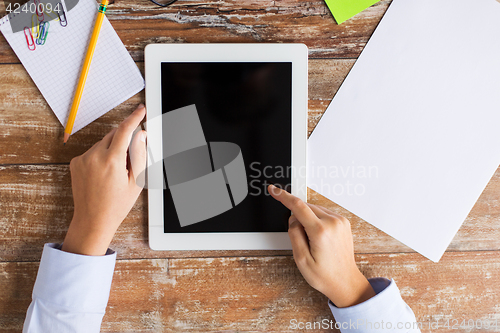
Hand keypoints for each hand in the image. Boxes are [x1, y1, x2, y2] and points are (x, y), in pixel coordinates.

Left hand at [61, 104, 146, 255]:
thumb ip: (140, 154)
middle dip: (124, 140)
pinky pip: (93, 151)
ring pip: (103, 142)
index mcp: (112, 161)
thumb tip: (141, 135)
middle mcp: (94, 156)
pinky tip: (104, 173)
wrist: (92, 220)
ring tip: (115, 172)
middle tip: (130, 159)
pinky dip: (101, 156)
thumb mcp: (136, 181)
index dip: (135, 118)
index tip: (141, 110)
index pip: (125, 130)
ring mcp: (82, 159)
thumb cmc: (117, 204)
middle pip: (113, 135)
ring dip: (112, 149)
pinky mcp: (75, 163)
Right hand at [268, 185, 375, 307]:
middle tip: (303, 241)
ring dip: (308, 221)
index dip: (284, 197)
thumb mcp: (301, 259)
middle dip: (298, 219)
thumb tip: (293, 218)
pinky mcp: (343, 222)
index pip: (298, 207)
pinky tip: (319, 238)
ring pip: (314, 210)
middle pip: (306, 208)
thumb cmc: (325, 275)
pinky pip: (323, 213)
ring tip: (314, 243)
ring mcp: (340, 221)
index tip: (274, 190)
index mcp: (321, 231)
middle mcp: (333, 223)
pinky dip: (316, 221)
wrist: (345, 282)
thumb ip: (294, 234)